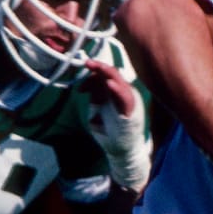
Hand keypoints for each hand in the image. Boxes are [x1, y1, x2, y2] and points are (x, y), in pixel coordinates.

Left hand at [82, 60, 150, 190]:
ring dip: (107, 73)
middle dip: (99, 67)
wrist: (121, 151)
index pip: (104, 77)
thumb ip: (95, 98)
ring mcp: (129, 101)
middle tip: (86, 62)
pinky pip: (126, 97)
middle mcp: (123, 94)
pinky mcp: (132, 110)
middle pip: (111, 74)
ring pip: (119, 81)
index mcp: (115, 93)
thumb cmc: (110, 132)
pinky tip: (109, 84)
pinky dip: (118, 90)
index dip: (92, 76)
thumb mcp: (98, 111)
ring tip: (96, 67)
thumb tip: (87, 87)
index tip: (80, 87)